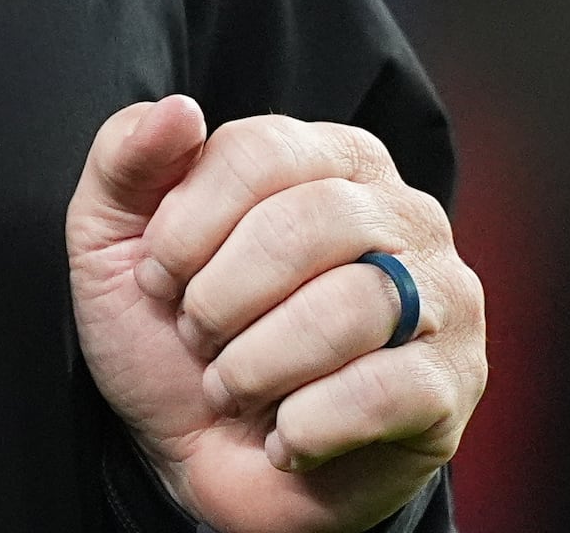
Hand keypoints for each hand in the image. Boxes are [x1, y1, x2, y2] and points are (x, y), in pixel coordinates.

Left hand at [65, 97, 482, 532]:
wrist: (206, 459)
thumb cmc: (173, 335)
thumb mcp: (116, 242)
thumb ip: (126, 159)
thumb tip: (178, 110)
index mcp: (330, 158)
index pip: (261, 150)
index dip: (189, 222)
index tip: (157, 278)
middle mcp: (403, 213)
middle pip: (312, 223)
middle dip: (223, 296)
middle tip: (196, 335)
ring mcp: (443, 298)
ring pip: (354, 305)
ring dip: (260, 363)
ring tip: (232, 386)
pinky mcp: (452, 385)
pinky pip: (387, 390)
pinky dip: (309, 422)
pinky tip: (284, 434)